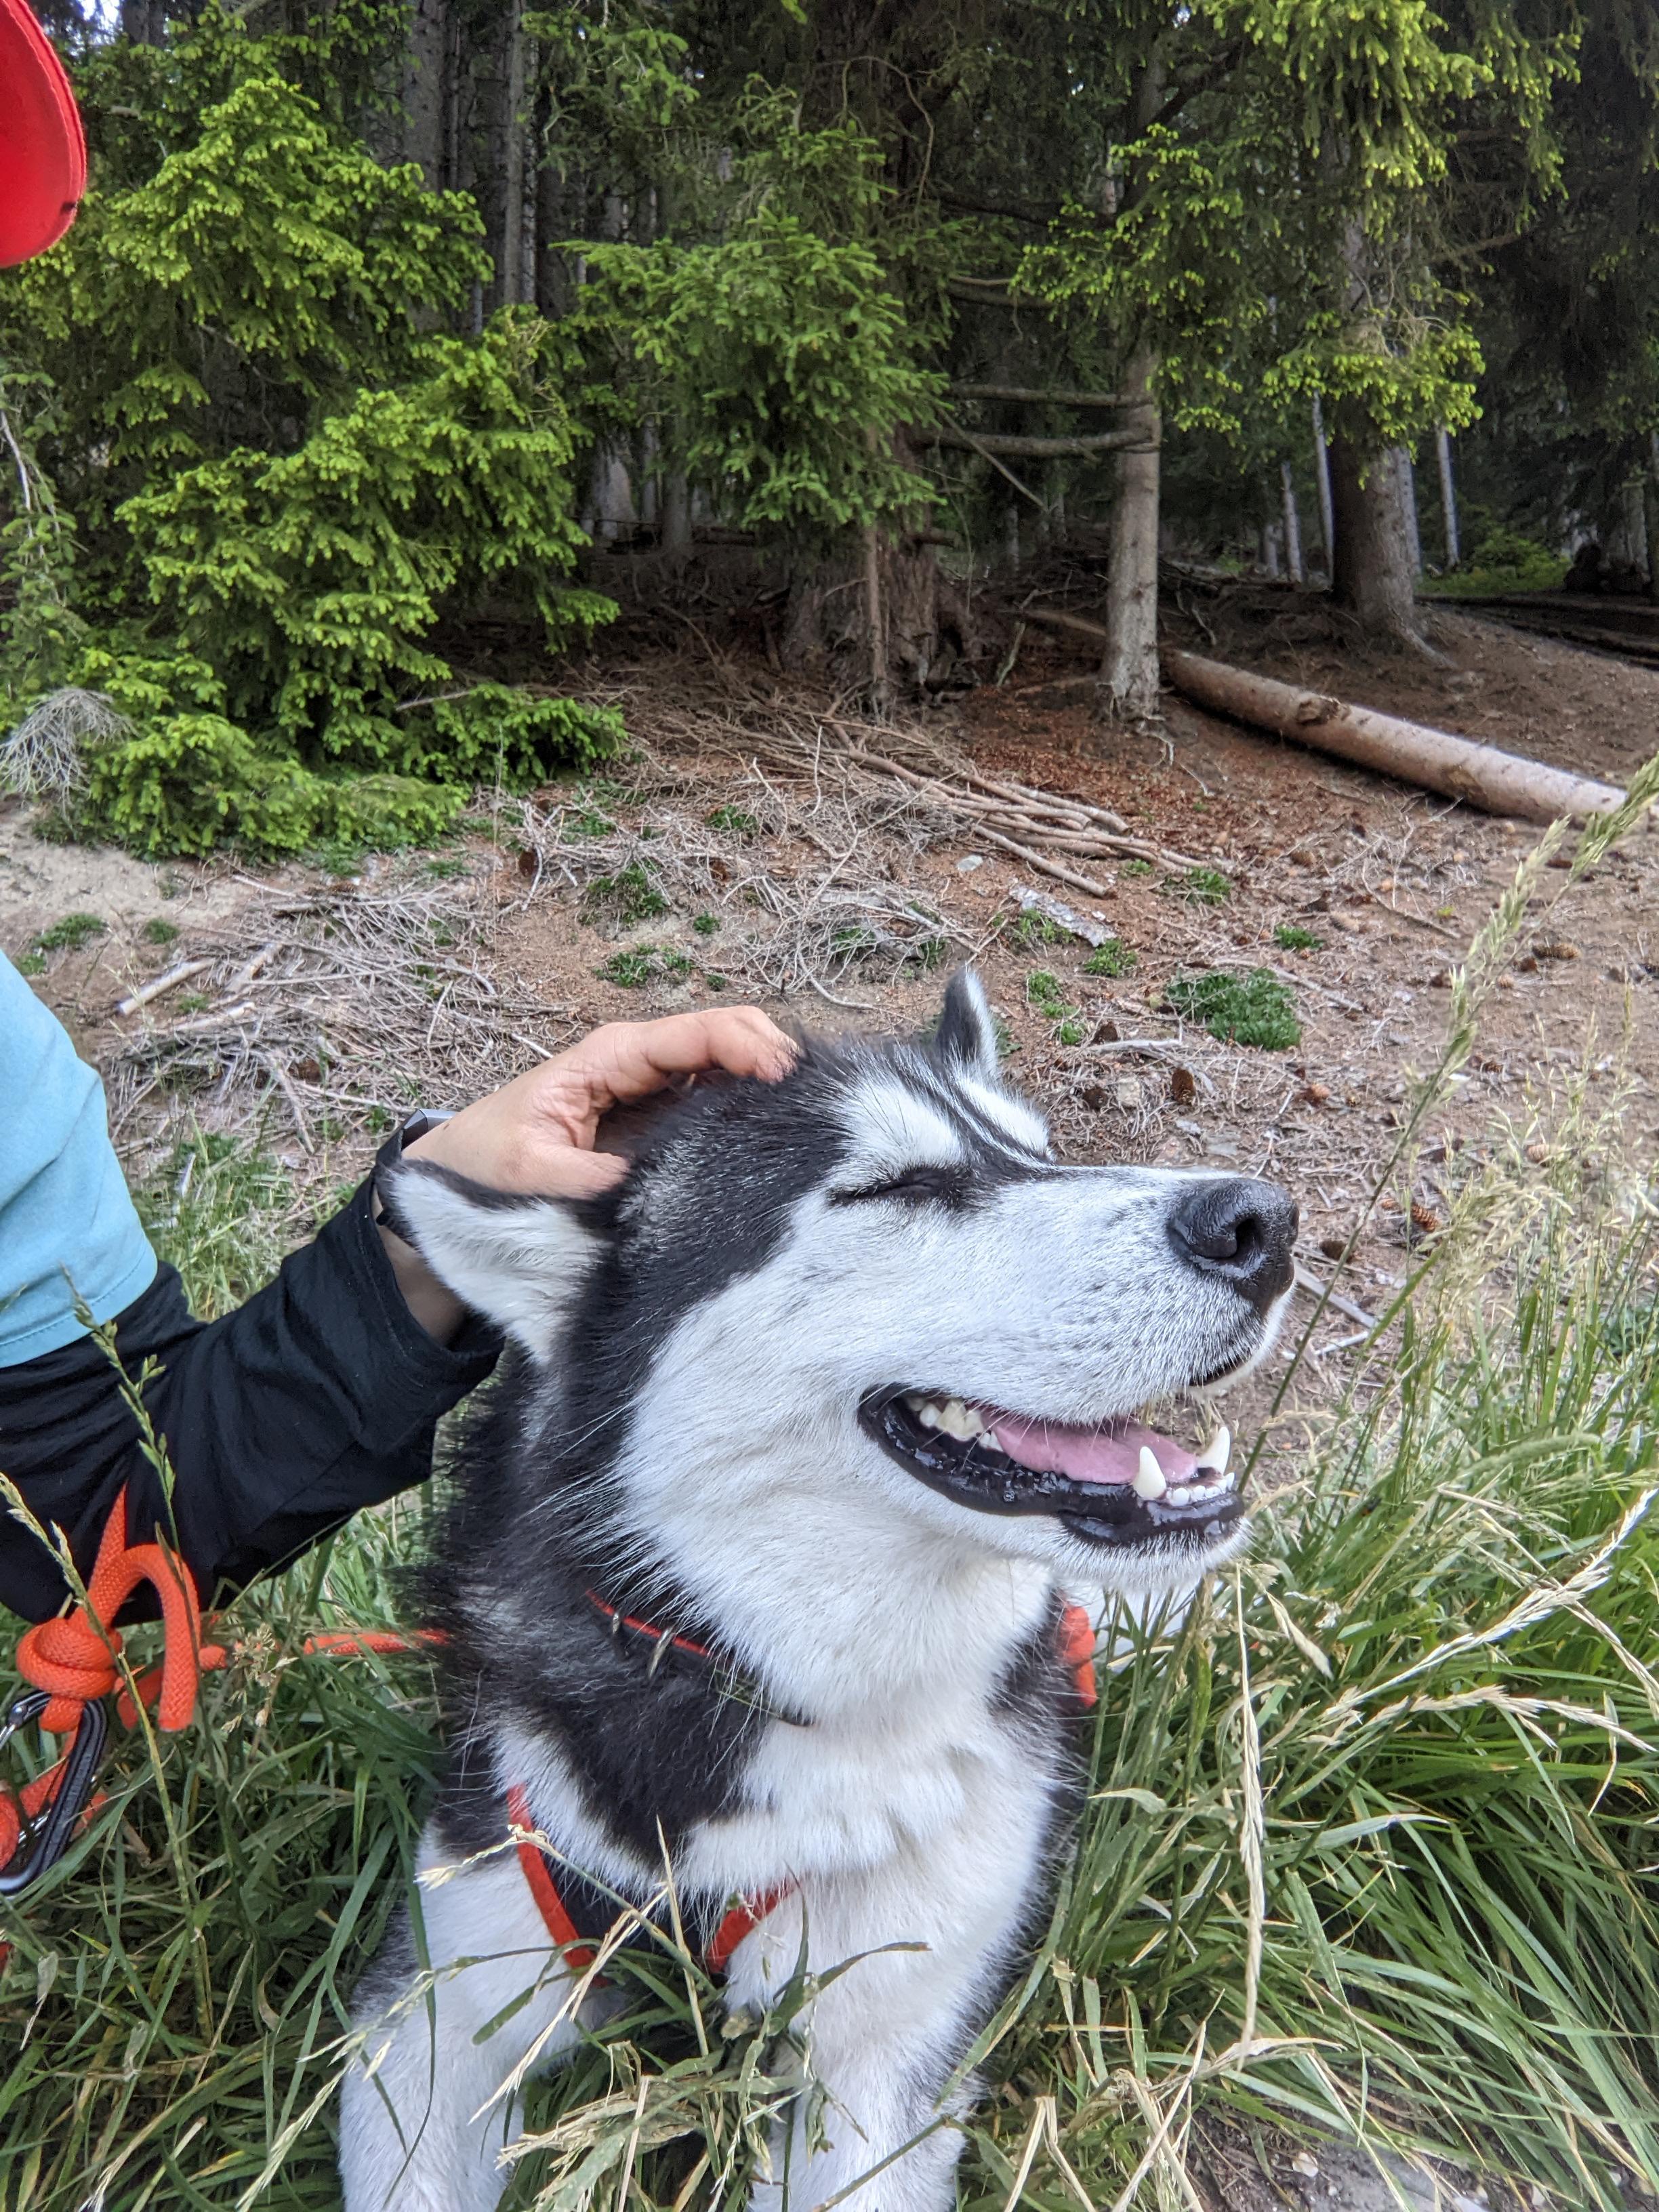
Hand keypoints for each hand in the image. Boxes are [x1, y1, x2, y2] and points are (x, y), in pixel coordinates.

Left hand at [378, 1008, 796, 1339]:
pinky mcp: (661, 1121)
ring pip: (730, 1069)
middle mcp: (641, 1063)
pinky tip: (774, 1140)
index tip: (787, 1079)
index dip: (750, 1046)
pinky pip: (718, 1104)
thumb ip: (587, 1178)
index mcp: (612, 1056)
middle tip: (816, 1103)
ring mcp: (655, 1090)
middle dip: (774, 1057)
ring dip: (768, 1086)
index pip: (699, 1033)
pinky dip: (751, 1112)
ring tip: (808, 1122)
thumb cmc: (485, 1162)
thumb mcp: (527, 1170)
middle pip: (728, 1038)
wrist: (458, 1176)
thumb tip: (651, 1187)